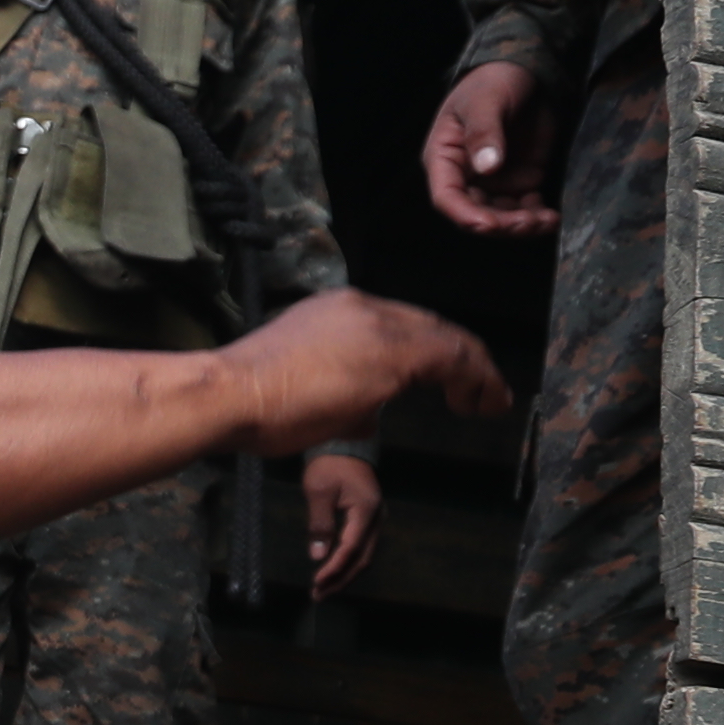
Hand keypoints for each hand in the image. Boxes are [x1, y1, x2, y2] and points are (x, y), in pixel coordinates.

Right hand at [217, 288, 509, 452]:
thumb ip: (345, 398)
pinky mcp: (390, 354)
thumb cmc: (252, 403)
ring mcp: (377, 326)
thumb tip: (368, 417)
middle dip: (464, 359)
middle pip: (431, 326)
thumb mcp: (306, 392)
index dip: (433, 352)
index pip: (401, 325)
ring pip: (446, 339)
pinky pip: (450, 359)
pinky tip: (480, 403)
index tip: (450, 379)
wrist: (231, 394)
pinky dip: (474, 380)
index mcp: (338, 310)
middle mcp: (362, 307)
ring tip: (492, 401)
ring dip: (476, 372)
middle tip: (486, 389)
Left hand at [303, 453, 383, 595]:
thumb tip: (318, 556)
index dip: (334, 568)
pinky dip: (347, 562)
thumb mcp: (319, 491)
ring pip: (363, 555)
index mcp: (366, 511)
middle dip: (340, 579)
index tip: (316, 583)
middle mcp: (377, 518)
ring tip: (324, 590)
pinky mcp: (369, 519)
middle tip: (318, 595)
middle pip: (362, 558)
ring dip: (344, 574)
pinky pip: (361, 547)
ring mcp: (376, 519)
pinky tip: (333, 572)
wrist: (345, 442)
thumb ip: (319, 524)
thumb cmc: (329, 464)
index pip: (351, 548)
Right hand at [422, 61, 562, 237]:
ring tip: (547, 220)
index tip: (490, 225)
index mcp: (445, 158)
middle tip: (530, 222)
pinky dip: (538, 216)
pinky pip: (525, 208)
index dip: (466, 216)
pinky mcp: (519, 181)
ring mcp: (494, 182)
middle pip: (476, 214)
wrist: (526, 71)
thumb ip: (484, 132)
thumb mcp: (485, 100)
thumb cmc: (494, 80)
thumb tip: (487, 166)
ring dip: (523, 225)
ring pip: (502, 217)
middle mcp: (466, 177)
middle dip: (502, 224)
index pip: (447, 197)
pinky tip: (552, 215)